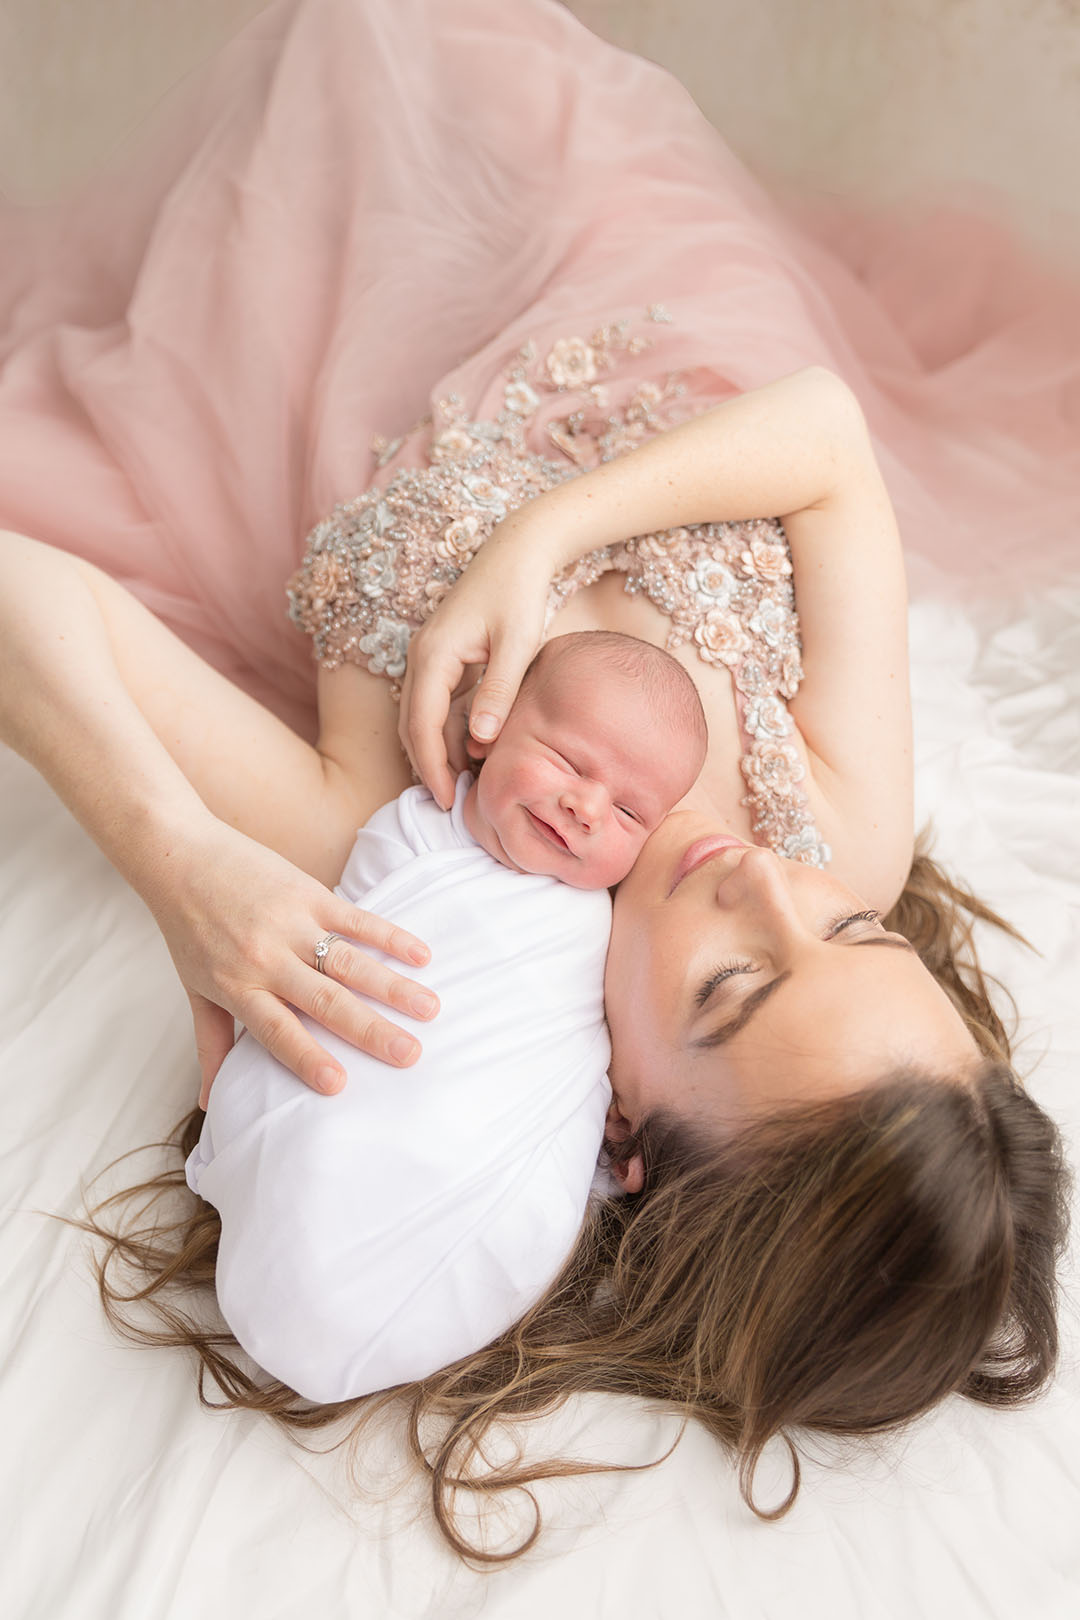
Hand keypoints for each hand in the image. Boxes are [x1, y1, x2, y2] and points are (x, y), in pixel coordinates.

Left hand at [145, 815, 439, 1107]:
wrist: (177, 856)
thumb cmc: (187, 929)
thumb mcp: (195, 990)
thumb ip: (210, 1045)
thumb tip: (205, 1103)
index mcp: (239, 987)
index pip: (277, 1030)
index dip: (307, 1057)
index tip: (339, 1086)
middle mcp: (266, 959)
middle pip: (325, 1001)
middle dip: (370, 1031)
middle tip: (410, 1055)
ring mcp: (290, 923)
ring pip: (348, 961)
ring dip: (392, 986)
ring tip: (430, 1009)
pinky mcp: (307, 893)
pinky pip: (355, 918)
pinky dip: (389, 937)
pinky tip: (421, 955)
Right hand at [399, 517, 552, 807]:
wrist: (517, 548)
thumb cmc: (520, 591)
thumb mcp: (517, 642)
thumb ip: (498, 689)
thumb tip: (480, 739)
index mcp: (434, 654)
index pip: (422, 725)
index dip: (433, 767)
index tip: (450, 800)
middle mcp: (421, 655)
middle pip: (412, 725)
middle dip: (428, 766)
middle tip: (452, 805)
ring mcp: (428, 654)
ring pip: (419, 715)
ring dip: (434, 750)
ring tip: (461, 785)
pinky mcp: (441, 655)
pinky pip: (433, 702)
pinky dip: (444, 730)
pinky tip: (468, 750)